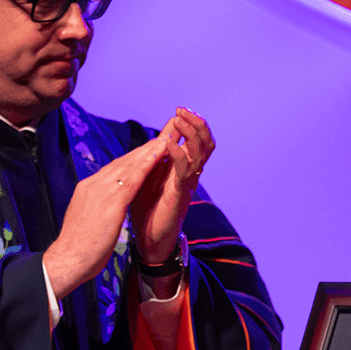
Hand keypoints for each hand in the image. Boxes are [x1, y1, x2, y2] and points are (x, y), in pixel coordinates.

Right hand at [42, 136, 168, 298]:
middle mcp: (93, 185)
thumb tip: (103, 209)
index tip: (145, 152)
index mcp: (87, 189)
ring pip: (130, 164)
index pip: (113, 170)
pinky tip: (161, 153)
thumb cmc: (79, 249)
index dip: (131, 160)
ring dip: (149, 150)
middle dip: (143, 149)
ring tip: (166, 137)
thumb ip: (97, 209)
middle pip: (122, 162)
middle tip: (161, 135)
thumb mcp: (88, 222)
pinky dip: (148, 163)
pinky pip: (134, 177)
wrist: (67, 260)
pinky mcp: (112, 201)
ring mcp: (101, 190)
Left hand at [131, 108, 213, 264]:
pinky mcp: (179, 196)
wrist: (149, 242)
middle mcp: (188, 175)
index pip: (192, 140)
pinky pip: (183, 173)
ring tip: (182, 119)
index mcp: (180, 169)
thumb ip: (152, 160)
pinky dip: (179, 156)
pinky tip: (171, 145)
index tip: (180, 108)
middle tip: (184, 110)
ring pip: (199, 154)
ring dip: (191, 134)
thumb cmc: (147, 212)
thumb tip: (153, 140)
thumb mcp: (148, 179)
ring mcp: (186, 185)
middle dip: (195, 124)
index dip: (189, 124)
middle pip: (203, 143)